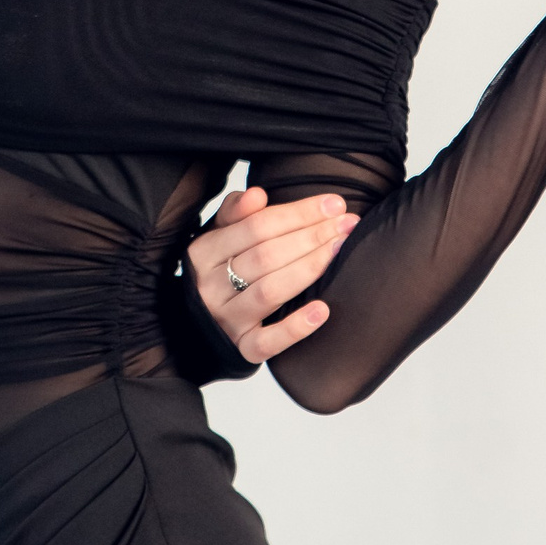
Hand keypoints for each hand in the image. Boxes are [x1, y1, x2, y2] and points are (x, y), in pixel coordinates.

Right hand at [186, 185, 357, 363]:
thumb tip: (257, 195)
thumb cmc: (220, 270)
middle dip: (312, 236)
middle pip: (266, 256)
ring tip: (339, 249)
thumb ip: (236, 212)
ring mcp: (226, 320)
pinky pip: (268, 342)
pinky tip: (322, 310)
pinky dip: (296, 328)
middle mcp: (211, 287)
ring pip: (270, 292)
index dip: (299, 213)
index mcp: (204, 252)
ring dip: (310, 268)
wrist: (198, 325)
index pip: (256, 226)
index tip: (334, 204)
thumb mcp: (220, 236)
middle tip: (347, 225)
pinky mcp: (241, 349)